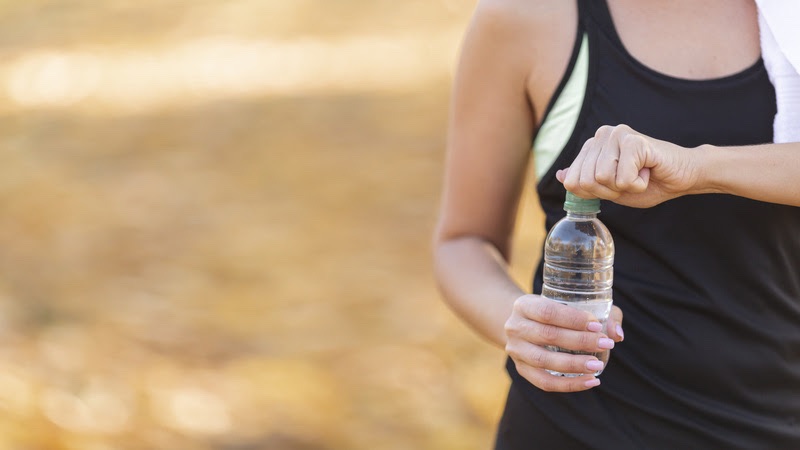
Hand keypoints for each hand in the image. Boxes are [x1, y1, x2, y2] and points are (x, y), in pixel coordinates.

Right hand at [504, 294, 623, 391]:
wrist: (524, 324)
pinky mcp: (521, 369)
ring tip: (597, 366)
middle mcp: (515, 327)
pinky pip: (544, 382)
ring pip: (543, 361)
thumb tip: (616, 334)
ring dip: (573, 365)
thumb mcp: (570, 303)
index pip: (547, 312)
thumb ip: (599, 313)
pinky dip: (569, 385)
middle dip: (580, 341)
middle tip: (605, 344)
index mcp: (524, 305)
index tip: (597, 325)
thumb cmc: (555, 311)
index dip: (573, 319)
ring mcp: (515, 350)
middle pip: (547, 336)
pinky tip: (590, 382)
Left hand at [556, 124, 699, 207]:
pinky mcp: (633, 141)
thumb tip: (561, 175)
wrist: (682, 177)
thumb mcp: (610, 188)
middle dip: (610, 191)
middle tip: (631, 179)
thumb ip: (585, 182)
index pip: (572, 181)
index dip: (596, 193)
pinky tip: (648, 172)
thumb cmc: (648, 182)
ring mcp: (617, 135)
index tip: (617, 184)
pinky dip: (637, 184)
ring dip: (624, 186)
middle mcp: (601, 135)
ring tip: (639, 174)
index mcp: (592, 145)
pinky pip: (622, 178)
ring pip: (602, 179)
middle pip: (585, 181)